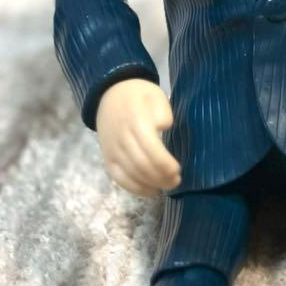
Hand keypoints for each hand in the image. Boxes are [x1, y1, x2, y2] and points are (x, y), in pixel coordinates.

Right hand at [96, 78, 180, 195]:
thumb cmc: (139, 95)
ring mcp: (112, 151)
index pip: (152, 151)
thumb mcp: (156, 95)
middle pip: (142, 166)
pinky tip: (150, 191)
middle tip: (176, 181)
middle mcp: (122, 139)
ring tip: (166, 186)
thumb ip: (162, 112)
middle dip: (161, 178)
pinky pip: (119, 179)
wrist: (110, 94)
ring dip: (150, 184)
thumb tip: (163, 127)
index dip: (165, 164)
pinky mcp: (107, 158)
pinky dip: (135, 188)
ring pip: (131, 175)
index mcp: (136, 122)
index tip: (178, 169)